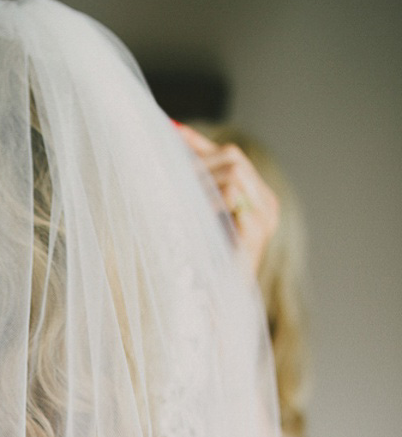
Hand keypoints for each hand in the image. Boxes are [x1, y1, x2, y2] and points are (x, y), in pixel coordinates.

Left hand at [174, 123, 278, 276]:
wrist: (214, 305)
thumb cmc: (203, 264)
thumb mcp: (198, 218)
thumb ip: (195, 187)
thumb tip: (173, 146)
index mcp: (256, 197)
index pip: (230, 154)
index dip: (200, 144)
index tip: (172, 132)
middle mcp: (267, 204)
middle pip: (232, 157)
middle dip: (198, 163)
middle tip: (168, 175)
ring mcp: (265, 218)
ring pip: (231, 173)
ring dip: (199, 182)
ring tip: (176, 200)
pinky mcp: (256, 231)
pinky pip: (230, 195)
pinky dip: (206, 201)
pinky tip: (189, 214)